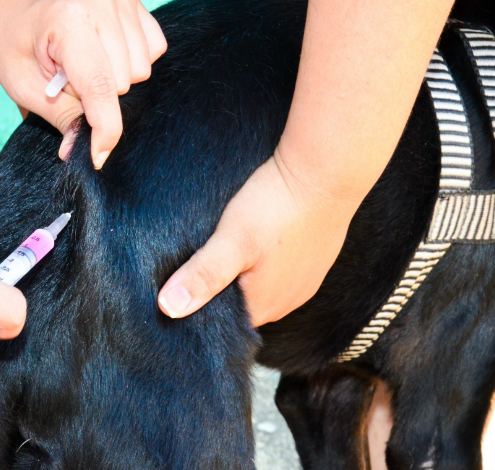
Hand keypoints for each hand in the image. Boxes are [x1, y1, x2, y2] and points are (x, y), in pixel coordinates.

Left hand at [0, 0, 165, 167]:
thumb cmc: (7, 39)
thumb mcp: (22, 85)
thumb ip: (61, 117)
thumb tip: (84, 152)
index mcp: (67, 19)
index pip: (101, 86)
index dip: (104, 130)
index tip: (98, 157)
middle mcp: (100, 1)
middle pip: (124, 83)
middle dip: (96, 96)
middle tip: (65, 80)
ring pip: (141, 70)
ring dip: (113, 79)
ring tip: (80, 64)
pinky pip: (153, 50)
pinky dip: (130, 61)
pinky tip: (101, 54)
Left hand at [157, 153, 358, 325]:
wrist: (327, 174)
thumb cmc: (278, 207)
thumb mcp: (231, 241)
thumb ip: (202, 276)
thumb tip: (167, 308)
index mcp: (264, 306)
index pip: (222, 321)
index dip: (201, 303)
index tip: (183, 282)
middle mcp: (288, 301)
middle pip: (242, 302)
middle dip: (221, 287)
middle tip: (200, 259)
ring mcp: (306, 280)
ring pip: (262, 283)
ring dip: (244, 271)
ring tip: (227, 246)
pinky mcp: (315, 258)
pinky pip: (282, 267)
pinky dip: (266, 257)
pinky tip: (258, 236)